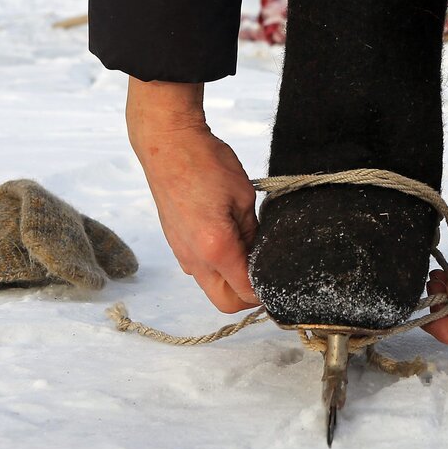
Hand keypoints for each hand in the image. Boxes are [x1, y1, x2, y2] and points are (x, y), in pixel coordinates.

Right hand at [126, 77, 258, 312]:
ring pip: (212, 287)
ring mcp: (182, 254)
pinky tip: (228, 240)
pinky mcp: (176, 246)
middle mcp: (195, 259)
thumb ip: (254, 233)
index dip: (267, 290)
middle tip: (264, 269)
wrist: (167, 146)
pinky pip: (200, 270)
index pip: (246, 292)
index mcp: (216, 248)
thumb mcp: (244, 197)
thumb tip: (262, 255)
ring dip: (232, 280)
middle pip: (226, 302)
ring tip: (247, 249)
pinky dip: (217, 267)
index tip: (279, 276)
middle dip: (248, 295)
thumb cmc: (206, 163)